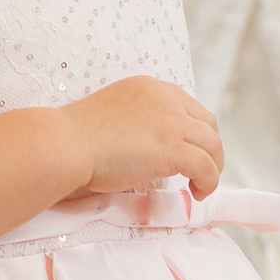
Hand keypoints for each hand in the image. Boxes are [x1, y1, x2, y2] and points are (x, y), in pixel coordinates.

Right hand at [58, 76, 222, 197]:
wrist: (66, 143)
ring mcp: (171, 122)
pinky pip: (206, 166)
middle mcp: (166, 98)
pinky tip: (197, 192)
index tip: (188, 151)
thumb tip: (152, 147)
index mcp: (151, 87)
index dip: (194, 132)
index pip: (188, 107)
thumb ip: (139, 120)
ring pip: (212, 145)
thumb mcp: (116, 112)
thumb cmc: (78, 135)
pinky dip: (209, 181)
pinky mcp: (173, 148)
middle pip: (208, 124)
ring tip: (201, 186)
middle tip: (200, 170)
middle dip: (210, 149)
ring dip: (212, 167)